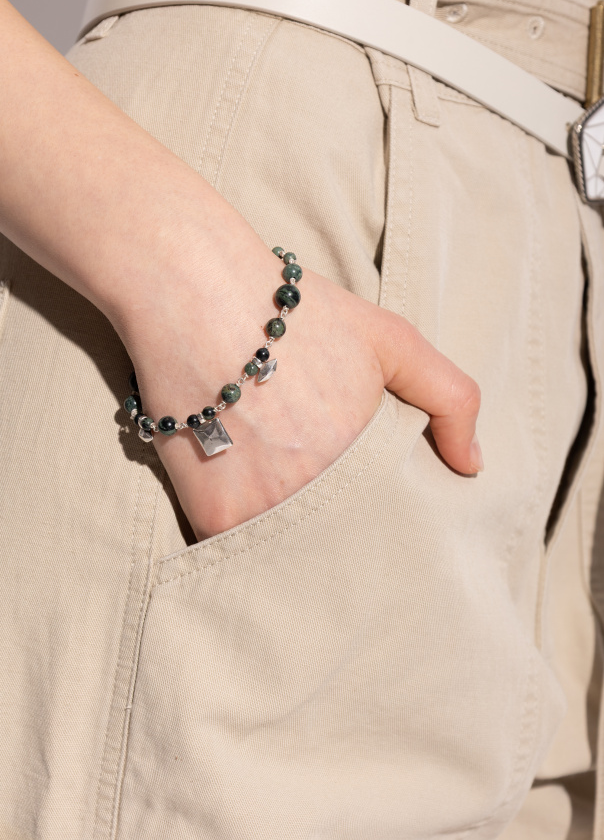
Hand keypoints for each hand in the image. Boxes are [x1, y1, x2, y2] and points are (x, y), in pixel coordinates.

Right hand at [117, 240, 482, 541]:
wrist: (194, 292)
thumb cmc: (297, 314)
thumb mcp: (392, 339)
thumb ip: (450, 399)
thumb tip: (471, 465)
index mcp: (369, 463)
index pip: (396, 524)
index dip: (388, 517)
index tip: (378, 506)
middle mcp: (319, 499)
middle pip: (345, 544)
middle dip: (345, 534)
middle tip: (322, 492)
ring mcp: (264, 515)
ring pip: (296, 553)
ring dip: (297, 539)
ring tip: (284, 492)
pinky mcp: (214, 520)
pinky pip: (241, 549)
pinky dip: (247, 531)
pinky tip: (244, 491)